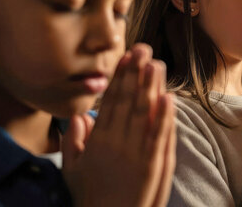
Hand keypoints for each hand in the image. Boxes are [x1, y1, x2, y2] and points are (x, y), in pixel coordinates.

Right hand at [62, 44, 176, 206]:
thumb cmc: (91, 197)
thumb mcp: (72, 169)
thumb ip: (73, 142)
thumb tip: (78, 117)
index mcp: (98, 141)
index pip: (110, 102)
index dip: (119, 78)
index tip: (126, 57)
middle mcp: (116, 142)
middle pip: (127, 101)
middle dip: (136, 74)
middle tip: (143, 49)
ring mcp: (135, 153)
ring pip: (143, 114)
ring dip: (150, 87)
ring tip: (156, 64)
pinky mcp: (152, 165)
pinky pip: (158, 136)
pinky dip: (164, 117)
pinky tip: (168, 98)